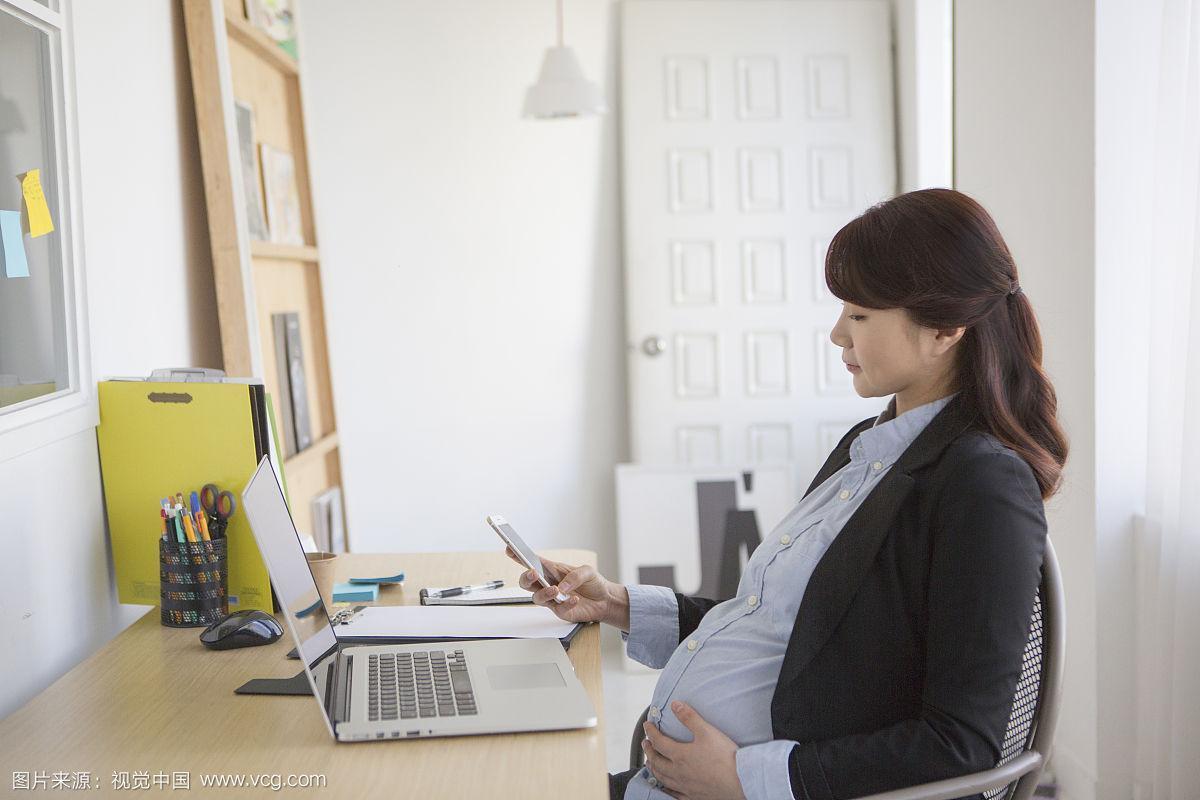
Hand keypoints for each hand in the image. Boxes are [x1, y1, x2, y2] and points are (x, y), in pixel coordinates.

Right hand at [504, 548, 629, 628]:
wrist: (606, 600)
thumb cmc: (593, 583)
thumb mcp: (588, 571)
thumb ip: (575, 575)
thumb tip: (562, 585)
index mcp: (552, 570)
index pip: (532, 562)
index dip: (519, 556)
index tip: (510, 549)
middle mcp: (549, 584)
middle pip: (526, 582)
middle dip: (526, 577)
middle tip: (533, 573)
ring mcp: (552, 599)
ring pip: (536, 598)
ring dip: (544, 593)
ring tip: (556, 590)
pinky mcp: (560, 611)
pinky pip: (557, 608)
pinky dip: (566, 603)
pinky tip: (574, 599)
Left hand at [642, 701, 744, 799]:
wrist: (740, 782)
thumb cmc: (725, 757)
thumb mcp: (707, 731)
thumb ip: (689, 717)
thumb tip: (675, 705)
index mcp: (680, 755)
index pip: (658, 742)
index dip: (650, 732)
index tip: (647, 725)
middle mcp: (678, 772)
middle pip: (657, 761)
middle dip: (649, 751)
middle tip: (645, 743)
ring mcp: (685, 786)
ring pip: (662, 778)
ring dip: (654, 769)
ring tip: (650, 763)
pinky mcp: (693, 797)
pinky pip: (674, 794)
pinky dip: (666, 789)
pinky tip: (666, 787)